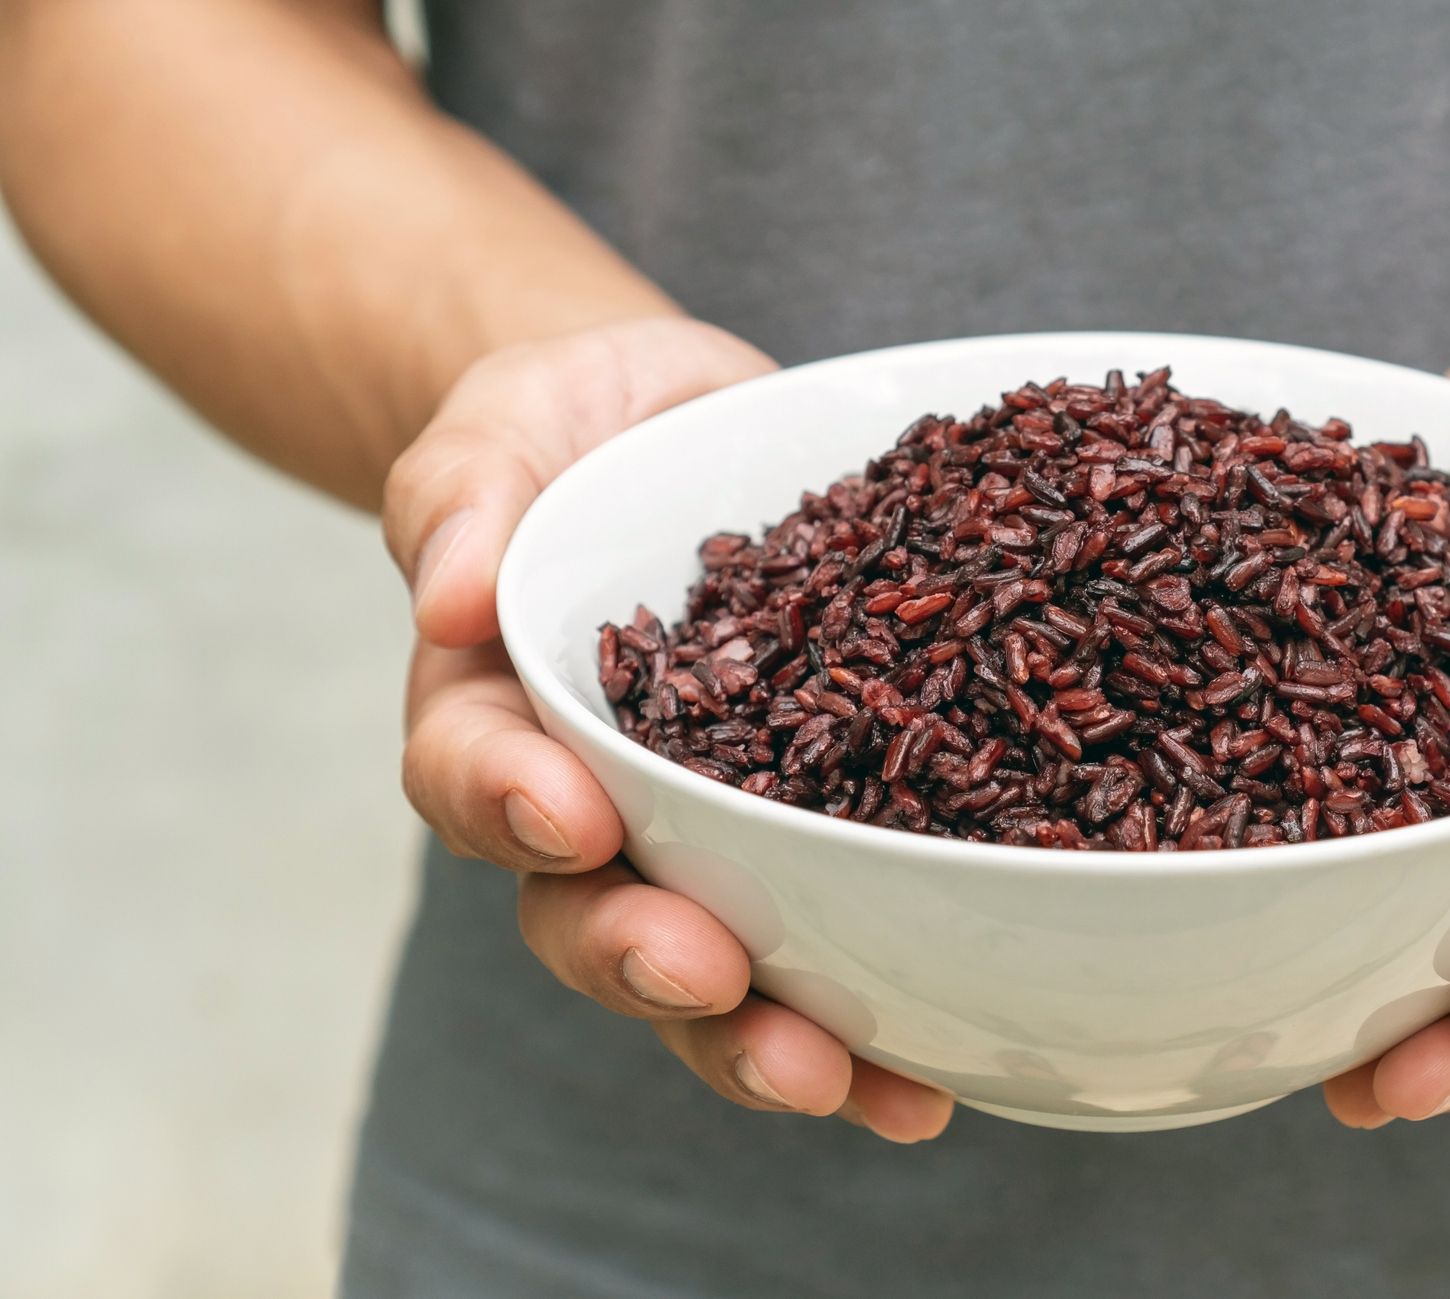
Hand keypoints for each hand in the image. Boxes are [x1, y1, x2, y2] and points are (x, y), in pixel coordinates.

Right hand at [384, 317, 954, 1142]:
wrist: (687, 435)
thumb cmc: (582, 429)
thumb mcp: (511, 418)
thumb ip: (467, 490)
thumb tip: (449, 594)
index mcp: (500, 713)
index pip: (478, 777)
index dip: (512, 809)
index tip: (572, 818)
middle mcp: (594, 809)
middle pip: (592, 916)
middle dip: (646, 963)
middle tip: (709, 979)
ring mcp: (706, 842)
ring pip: (715, 973)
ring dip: (767, 1040)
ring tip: (846, 1082)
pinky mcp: (814, 839)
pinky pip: (835, 945)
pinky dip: (878, 1020)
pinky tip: (938, 1075)